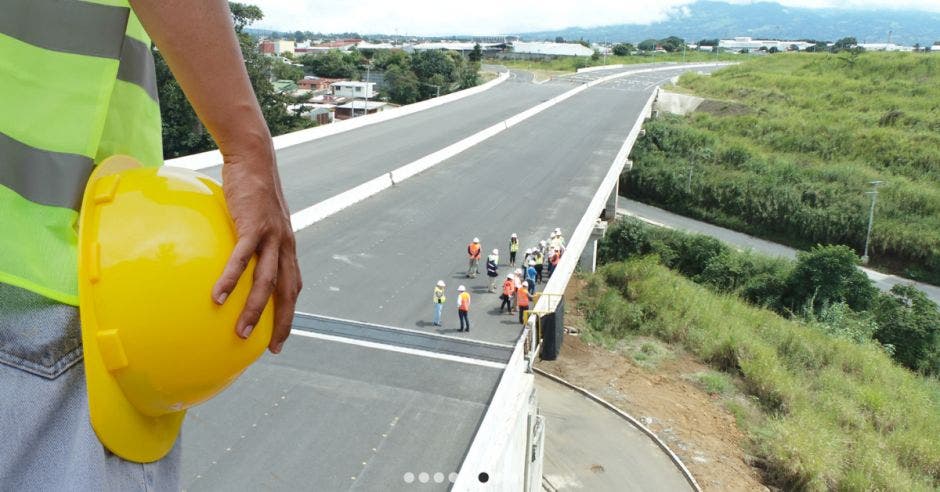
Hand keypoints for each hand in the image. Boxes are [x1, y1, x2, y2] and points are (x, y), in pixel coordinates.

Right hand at [211, 145, 301, 353]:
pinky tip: (219, 297)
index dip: (288, 314)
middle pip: (287, 293)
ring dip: (253, 310)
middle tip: (271, 348)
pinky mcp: (253, 226)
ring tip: (240, 333)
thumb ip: (251, 242)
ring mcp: (271, 237)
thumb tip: (233, 259)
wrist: (253, 160)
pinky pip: (242, 259)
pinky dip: (231, 279)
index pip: (293, 287)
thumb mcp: (256, 221)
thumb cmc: (251, 191)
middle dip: (281, 323)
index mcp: (287, 247)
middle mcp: (285, 246)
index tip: (280, 337)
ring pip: (266, 282)